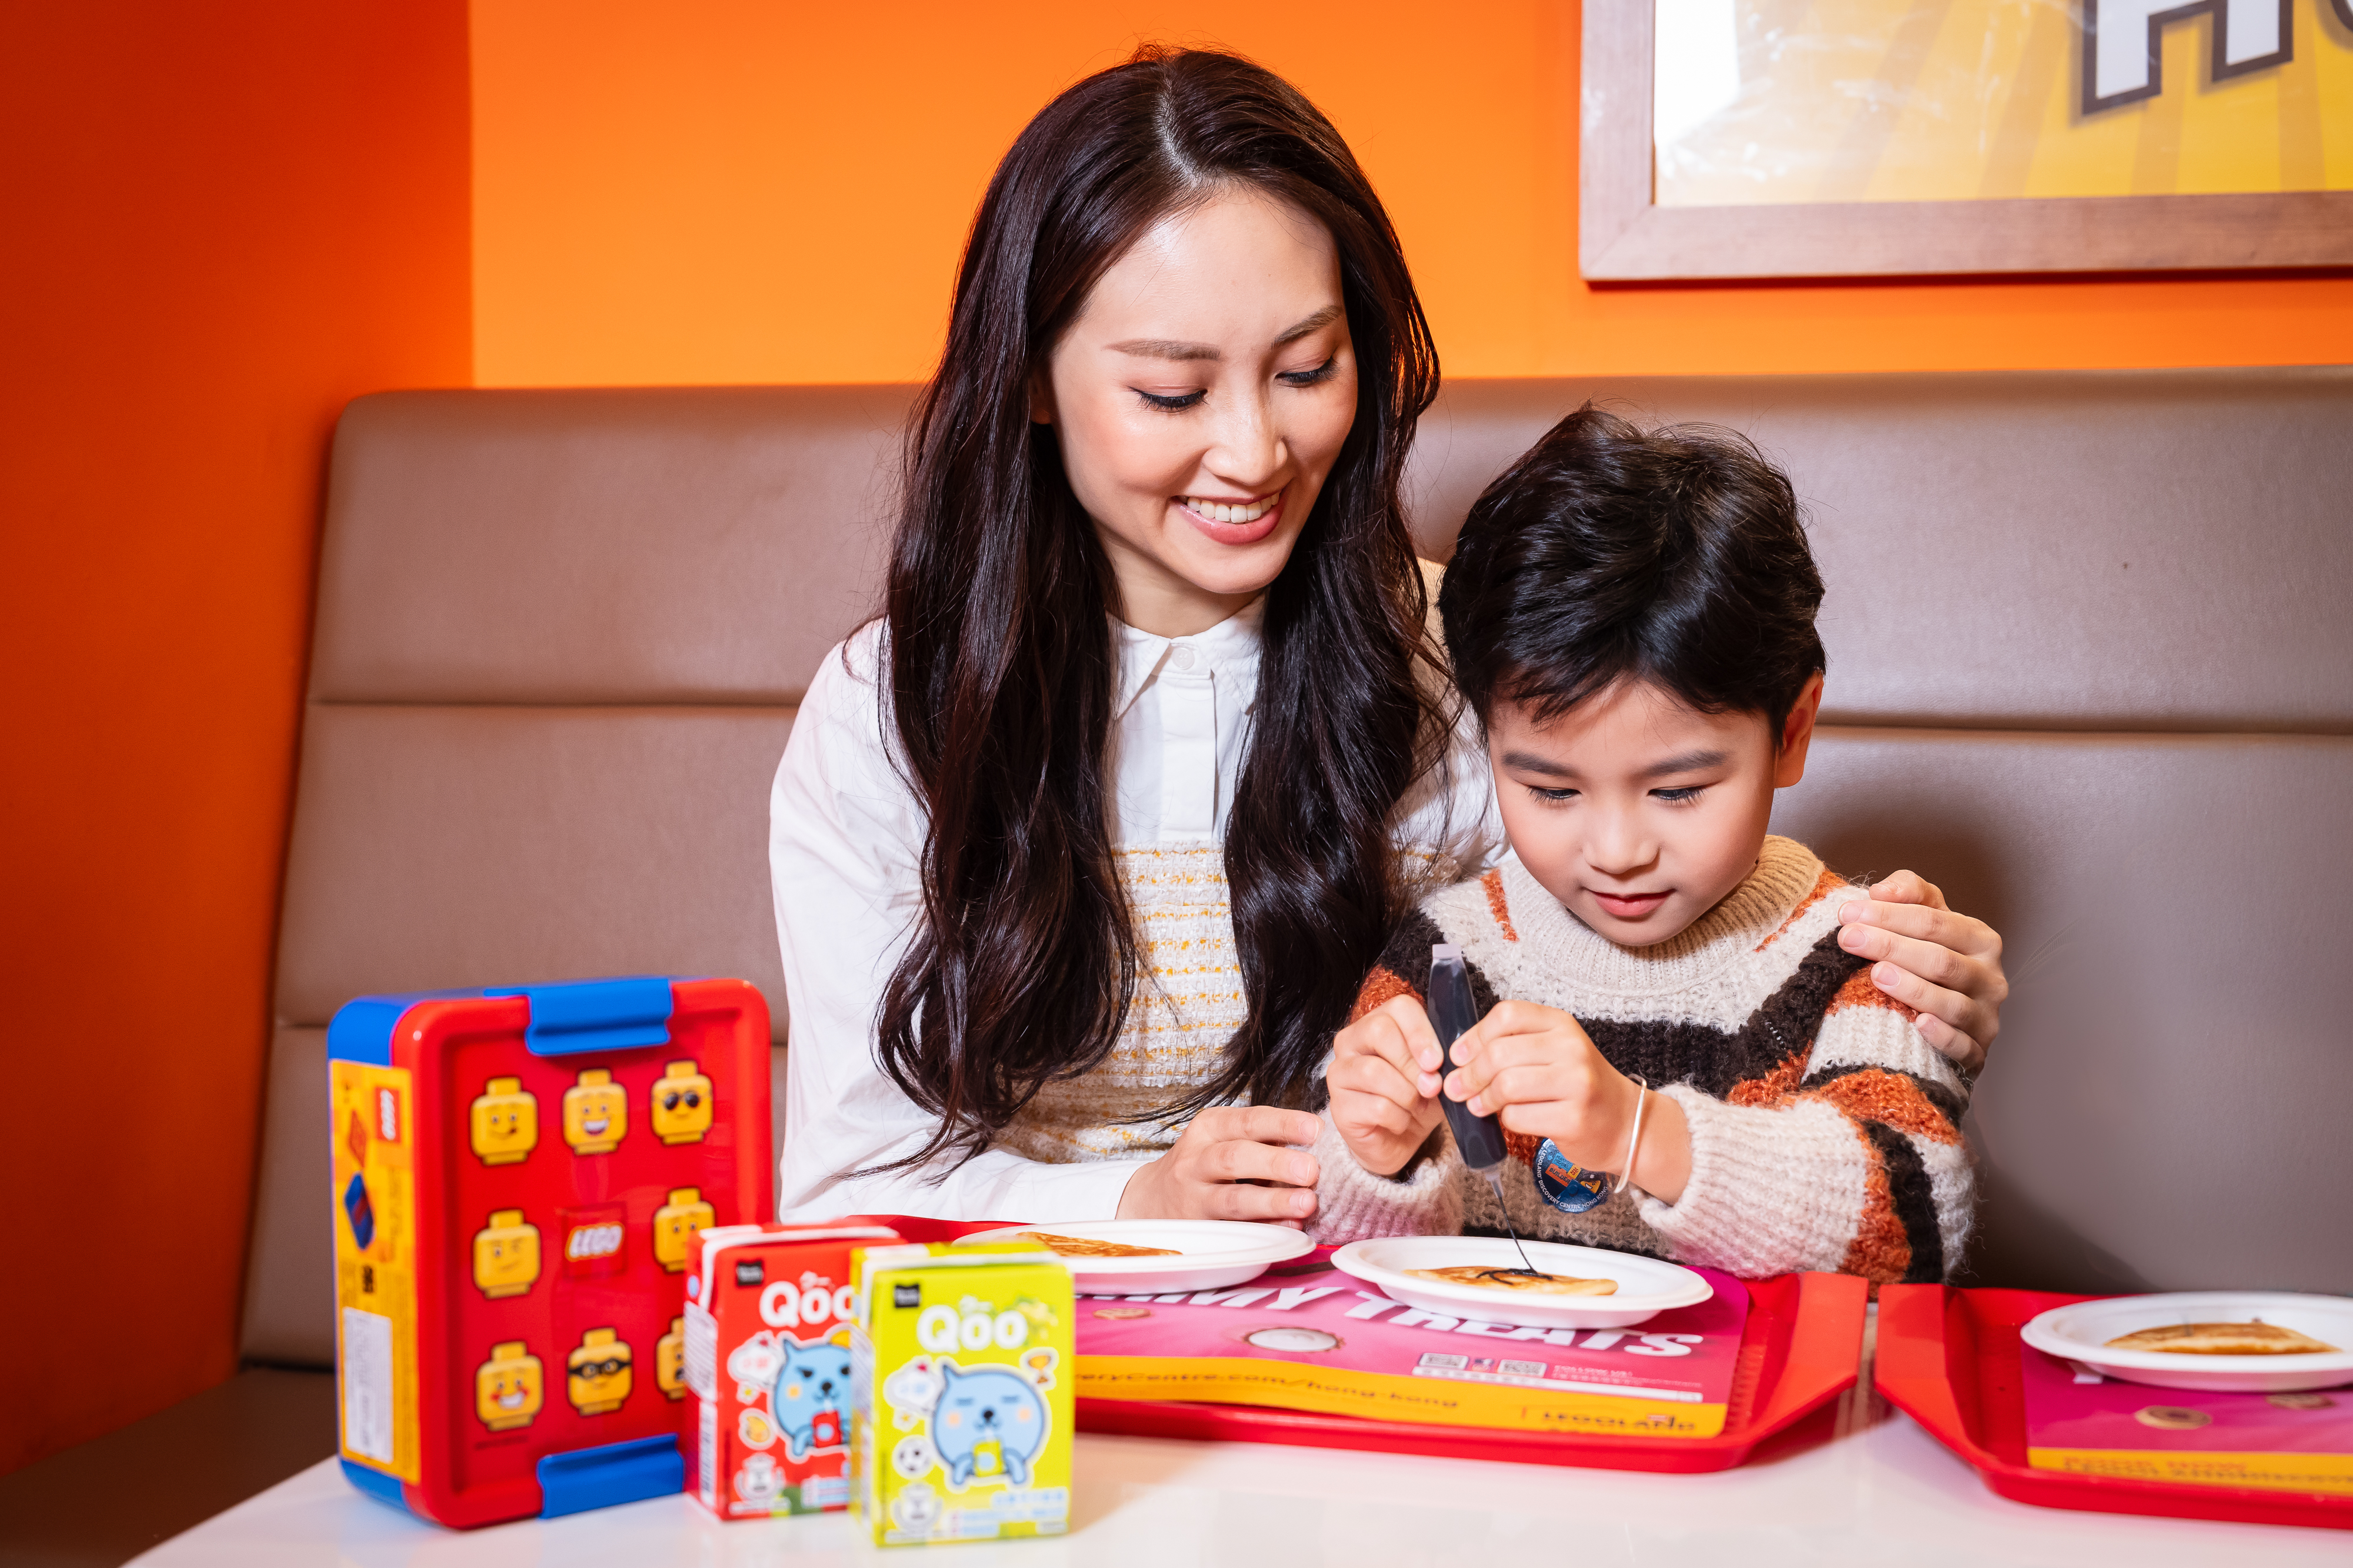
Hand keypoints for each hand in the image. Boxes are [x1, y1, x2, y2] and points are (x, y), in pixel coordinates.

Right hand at [1116, 1106, 1322, 1224]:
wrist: (1152, 1199)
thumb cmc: (1204, 1164)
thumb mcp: (1223, 1138)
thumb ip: (1263, 1137)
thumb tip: (1319, 1137)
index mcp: (1209, 1128)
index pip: (1248, 1121)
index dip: (1283, 1124)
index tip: (1316, 1129)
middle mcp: (1197, 1159)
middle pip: (1236, 1157)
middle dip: (1276, 1163)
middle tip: (1312, 1169)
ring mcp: (1194, 1197)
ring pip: (1233, 1198)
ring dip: (1272, 1201)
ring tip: (1306, 1203)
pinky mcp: (1198, 1230)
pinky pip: (1234, 1231)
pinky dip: (1265, 1230)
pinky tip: (1290, 1228)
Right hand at [1327, 995, 1446, 1176]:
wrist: (1399, 1141)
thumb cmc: (1416, 1101)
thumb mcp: (1434, 1075)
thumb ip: (1437, 1061)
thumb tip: (1436, 1062)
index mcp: (1378, 1024)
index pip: (1399, 1008)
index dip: (1421, 1033)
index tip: (1437, 1061)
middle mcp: (1351, 1042)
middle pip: (1379, 1030)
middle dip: (1412, 1062)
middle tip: (1431, 1086)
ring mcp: (1339, 1073)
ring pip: (1375, 1071)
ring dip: (1407, 1094)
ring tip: (1415, 1107)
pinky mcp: (1338, 1106)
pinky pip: (1376, 1106)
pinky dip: (1398, 1118)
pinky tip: (1400, 1123)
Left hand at [1447, 1000, 1690, 1202]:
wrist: (1624, 1123)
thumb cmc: (1578, 1086)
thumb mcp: (1553, 1051)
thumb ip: (1513, 1044)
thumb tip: (1458, 1055)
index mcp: (1562, 1024)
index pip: (1507, 1015)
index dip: (1474, 1035)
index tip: (1457, 1055)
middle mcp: (1572, 1048)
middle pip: (1499, 1053)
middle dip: (1469, 1074)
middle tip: (1456, 1088)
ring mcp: (1577, 1084)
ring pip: (1506, 1086)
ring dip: (1483, 1099)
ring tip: (1477, 1105)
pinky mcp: (1574, 1119)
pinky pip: (1518, 1117)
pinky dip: (1505, 1120)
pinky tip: (1509, 1119)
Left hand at [1836, 871, 2006, 1073]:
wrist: (1946, 1019)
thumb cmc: (1927, 959)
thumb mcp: (1924, 919)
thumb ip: (1908, 893)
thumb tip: (1882, 890)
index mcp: (1980, 939)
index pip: (1934, 921)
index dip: (1889, 915)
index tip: (1847, 914)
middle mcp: (1990, 978)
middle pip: (1941, 960)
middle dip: (1891, 946)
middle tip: (1848, 939)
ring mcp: (1986, 1018)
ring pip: (1953, 1004)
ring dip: (1914, 989)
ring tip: (1877, 974)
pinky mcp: (1978, 1053)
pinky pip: (1964, 1047)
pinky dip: (1943, 1036)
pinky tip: (1918, 1024)